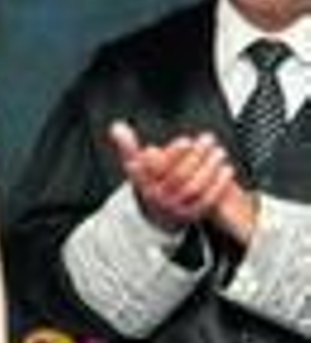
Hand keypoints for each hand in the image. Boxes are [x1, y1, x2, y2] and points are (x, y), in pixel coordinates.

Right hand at [108, 120, 240, 232]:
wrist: (155, 215)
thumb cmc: (149, 183)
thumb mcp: (135, 165)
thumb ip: (127, 145)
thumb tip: (117, 127)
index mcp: (142, 182)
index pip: (155, 168)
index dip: (172, 154)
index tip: (186, 140)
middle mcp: (157, 197)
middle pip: (179, 176)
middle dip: (196, 156)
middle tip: (208, 139)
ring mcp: (174, 208)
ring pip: (194, 188)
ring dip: (209, 169)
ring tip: (219, 152)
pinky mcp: (191, 215)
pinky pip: (206, 201)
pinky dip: (218, 185)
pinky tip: (225, 170)